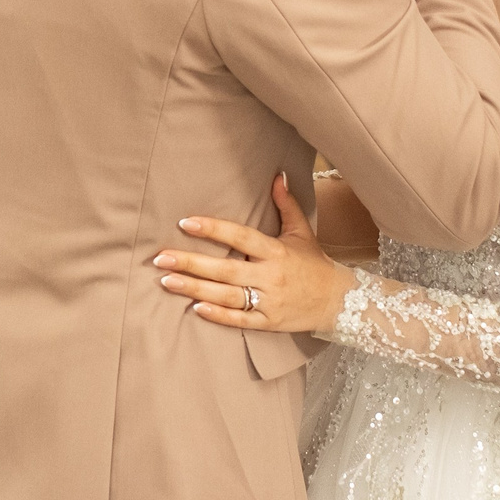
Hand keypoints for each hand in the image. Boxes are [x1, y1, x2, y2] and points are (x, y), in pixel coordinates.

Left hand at [153, 174, 351, 333]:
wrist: (338, 302)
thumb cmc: (314, 264)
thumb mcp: (302, 232)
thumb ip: (286, 205)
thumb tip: (277, 176)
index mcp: (277, 251)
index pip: (241, 236)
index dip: (214, 229)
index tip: (186, 222)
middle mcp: (271, 276)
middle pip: (225, 269)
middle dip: (191, 263)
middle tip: (161, 258)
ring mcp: (270, 301)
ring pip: (227, 296)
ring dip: (194, 289)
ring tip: (166, 281)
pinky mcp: (269, 323)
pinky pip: (240, 320)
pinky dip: (218, 316)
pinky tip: (195, 309)